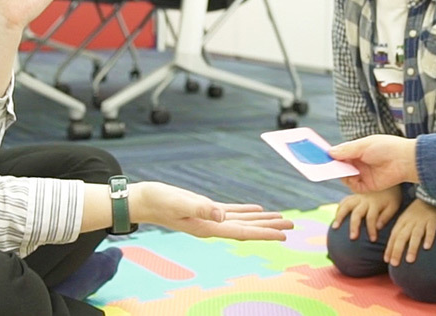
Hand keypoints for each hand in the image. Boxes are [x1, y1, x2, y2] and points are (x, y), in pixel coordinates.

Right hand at [134, 182, 292, 240]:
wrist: (144, 200)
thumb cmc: (160, 201)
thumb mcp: (181, 202)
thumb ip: (201, 209)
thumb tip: (221, 216)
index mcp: (208, 227)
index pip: (242, 232)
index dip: (264, 233)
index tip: (283, 235)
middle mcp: (212, 226)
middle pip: (247, 228)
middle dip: (269, 228)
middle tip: (292, 226)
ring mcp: (209, 219)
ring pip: (242, 220)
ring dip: (261, 220)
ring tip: (281, 219)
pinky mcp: (205, 209)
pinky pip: (231, 212)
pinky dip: (246, 211)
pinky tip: (256, 209)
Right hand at [328, 135, 418, 193]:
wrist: (404, 161)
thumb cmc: (386, 148)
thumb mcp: (363, 145)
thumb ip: (346, 150)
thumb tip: (330, 152)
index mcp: (358, 150)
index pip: (340, 154)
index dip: (330, 155)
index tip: (318, 155)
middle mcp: (359, 163)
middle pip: (340, 166)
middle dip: (331, 166)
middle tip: (319, 165)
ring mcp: (362, 174)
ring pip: (344, 176)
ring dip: (339, 173)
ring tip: (334, 170)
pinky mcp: (367, 186)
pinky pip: (353, 186)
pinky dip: (349, 182)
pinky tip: (349, 176)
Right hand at [331, 187, 402, 241]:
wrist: (387, 179)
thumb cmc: (392, 196)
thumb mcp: (394, 205)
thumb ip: (386, 216)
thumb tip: (378, 227)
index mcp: (375, 203)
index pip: (372, 218)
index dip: (371, 230)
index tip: (372, 240)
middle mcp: (365, 200)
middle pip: (357, 213)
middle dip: (354, 226)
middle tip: (352, 238)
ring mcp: (358, 196)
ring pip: (346, 206)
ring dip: (340, 216)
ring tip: (335, 227)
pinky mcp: (354, 194)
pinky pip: (344, 200)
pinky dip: (339, 207)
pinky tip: (336, 217)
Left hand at [384, 199, 435, 265]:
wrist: (432, 195)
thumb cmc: (418, 211)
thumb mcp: (406, 218)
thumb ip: (401, 230)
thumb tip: (393, 246)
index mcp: (402, 221)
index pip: (394, 236)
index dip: (390, 248)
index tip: (387, 260)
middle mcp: (410, 222)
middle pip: (402, 237)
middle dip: (397, 250)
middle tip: (394, 264)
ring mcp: (421, 221)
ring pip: (415, 235)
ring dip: (412, 247)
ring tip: (409, 260)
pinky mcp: (433, 220)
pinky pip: (430, 230)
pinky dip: (429, 238)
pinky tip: (427, 247)